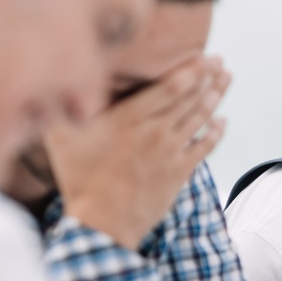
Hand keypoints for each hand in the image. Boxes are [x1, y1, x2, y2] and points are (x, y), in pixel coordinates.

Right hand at [47, 55, 230, 248]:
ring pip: (200, 119)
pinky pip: (204, 148)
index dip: (191, 70)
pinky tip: (222, 121)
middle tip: (221, 61)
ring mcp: (170, 153)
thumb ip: (63, 106)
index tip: (204, 57)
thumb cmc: (78, 180)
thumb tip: (55, 80)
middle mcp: (154, 132)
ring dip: (216, 97)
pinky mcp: (179, 174)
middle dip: (208, 77)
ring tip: (226, 80)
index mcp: (128, 119)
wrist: (103, 223)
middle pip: (189, 99)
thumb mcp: (60, 137)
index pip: (169, 88)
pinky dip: (216, 133)